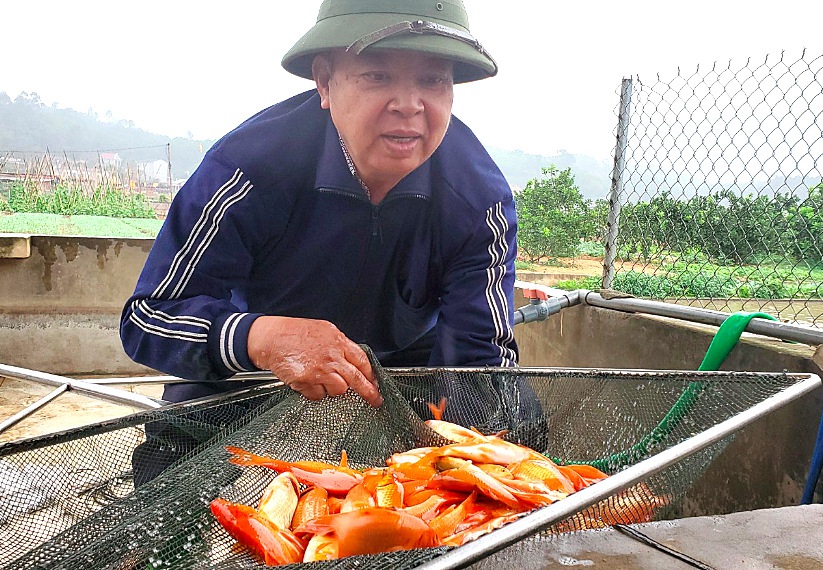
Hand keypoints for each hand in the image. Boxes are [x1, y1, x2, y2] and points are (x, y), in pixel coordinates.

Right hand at [246, 316, 381, 406]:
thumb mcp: (324, 330)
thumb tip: (352, 361)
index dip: (371, 374)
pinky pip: (319, 396)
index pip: (362, 361)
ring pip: (339, 390)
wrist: (271, 338)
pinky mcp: (307, 382)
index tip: (375, 383)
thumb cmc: (294, 332)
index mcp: (338, 342)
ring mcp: (320, 370)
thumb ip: (339, 346)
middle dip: (369, 393)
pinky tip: (308, 381)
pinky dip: (315, 392)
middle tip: (375, 401)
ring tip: (321, 379)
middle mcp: (331, 357)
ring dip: (333, 389)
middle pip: (356, 379)